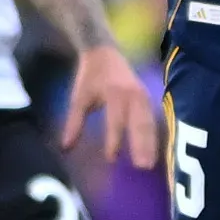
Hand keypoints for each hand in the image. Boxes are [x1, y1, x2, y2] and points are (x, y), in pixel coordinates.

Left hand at [63, 45, 159, 168]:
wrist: (104, 52)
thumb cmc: (90, 76)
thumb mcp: (79, 98)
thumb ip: (74, 123)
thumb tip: (65, 148)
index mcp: (115, 94)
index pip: (116, 121)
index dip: (114, 140)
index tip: (112, 159)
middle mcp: (133, 96)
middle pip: (139, 124)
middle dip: (142, 146)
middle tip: (143, 167)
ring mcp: (143, 97)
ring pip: (149, 123)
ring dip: (151, 144)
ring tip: (150, 163)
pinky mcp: (147, 100)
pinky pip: (152, 120)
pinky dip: (153, 136)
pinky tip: (153, 151)